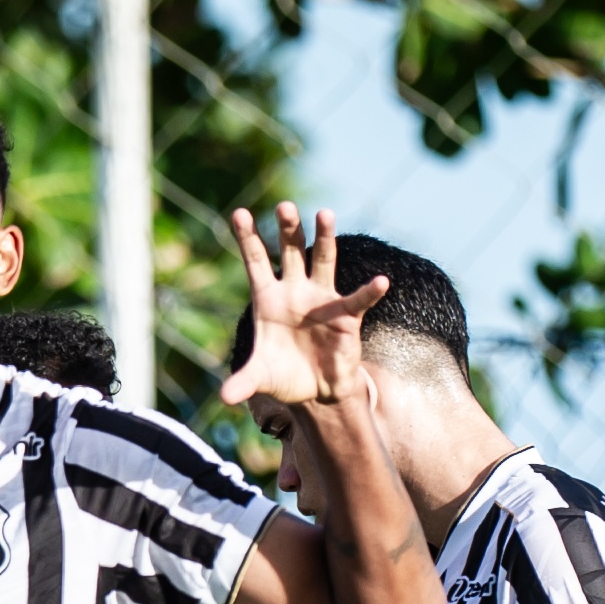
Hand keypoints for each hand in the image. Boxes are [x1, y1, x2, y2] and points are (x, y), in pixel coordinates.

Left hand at [218, 203, 389, 411]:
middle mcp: (295, 290)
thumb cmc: (286, 376)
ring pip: (324, 261)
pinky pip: (358, 300)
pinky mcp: (346, 315)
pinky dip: (369, 292)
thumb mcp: (262, 379)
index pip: (257, 261)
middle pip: (291, 251)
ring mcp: (322, 299)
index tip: (239, 212)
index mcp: (268, 298)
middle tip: (284, 205)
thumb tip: (223, 397)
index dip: (247, 238)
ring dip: (326, 238)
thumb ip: (244, 382)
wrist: (317, 389)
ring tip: (324, 213)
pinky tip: (380, 282)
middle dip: (289, 229)